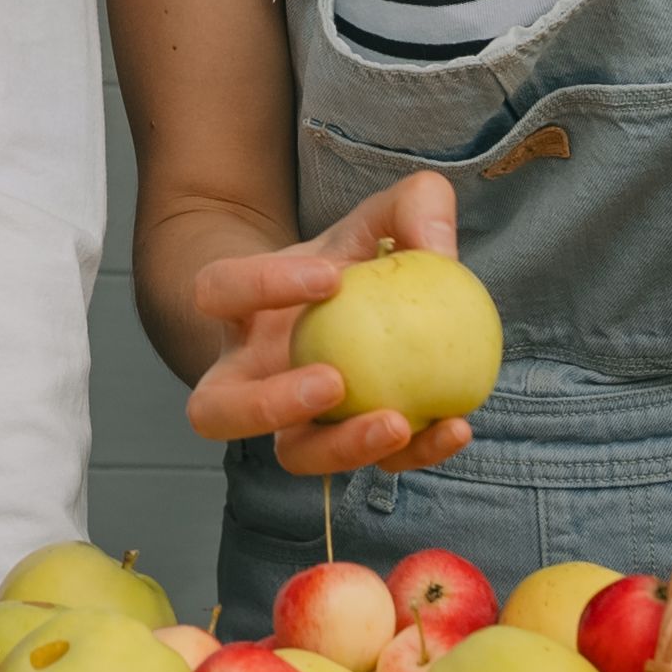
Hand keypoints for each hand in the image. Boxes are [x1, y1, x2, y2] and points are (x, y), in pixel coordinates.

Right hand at [182, 174, 480, 476]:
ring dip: (340, 448)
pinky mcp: (345, 448)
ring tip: (399, 421)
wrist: (369, 309)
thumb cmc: (360, 262)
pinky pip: (368, 465)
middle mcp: (247, 377)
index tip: (331, 277)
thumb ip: (414, 207)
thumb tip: (439, 247)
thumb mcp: (383, 220)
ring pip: (290, 455)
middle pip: (214, 410)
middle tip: (335, 381)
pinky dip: (413, 454)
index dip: (261, 285)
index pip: (219, 291)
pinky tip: (456, 427)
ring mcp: (290, 423)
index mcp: (239, 309)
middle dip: (267, 406)